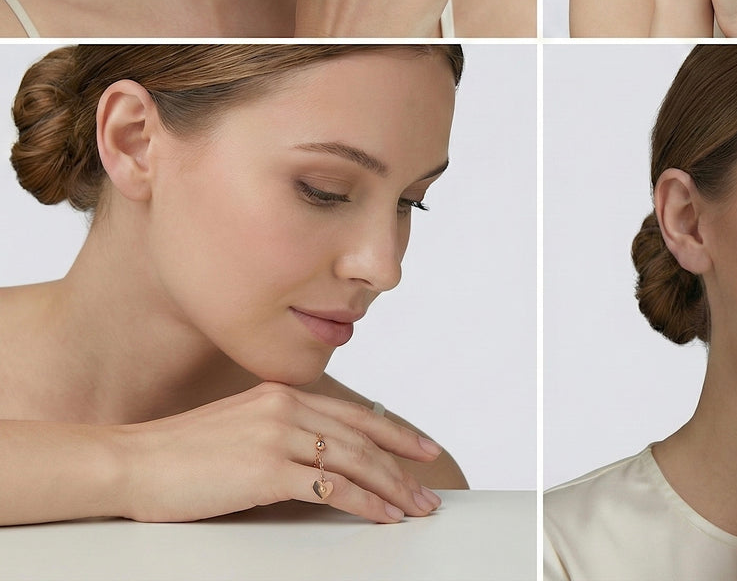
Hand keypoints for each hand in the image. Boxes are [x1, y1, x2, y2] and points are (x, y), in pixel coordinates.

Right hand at [113, 382, 445, 522]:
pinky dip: (362, 503)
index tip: (422, 447)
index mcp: (283, 394)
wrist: (134, 461)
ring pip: (353, 462)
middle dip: (402, 465)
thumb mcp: (241, 424)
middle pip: (362, 438)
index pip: (354, 414)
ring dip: (390, 488)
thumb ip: (280, 429)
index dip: (393, 432)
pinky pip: (329, 488)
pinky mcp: (267, 470)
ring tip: (415, 507)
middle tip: (430, 487)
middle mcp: (287, 408)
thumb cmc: (181, 452)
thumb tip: (317, 455)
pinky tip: (381, 516)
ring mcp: (278, 437)